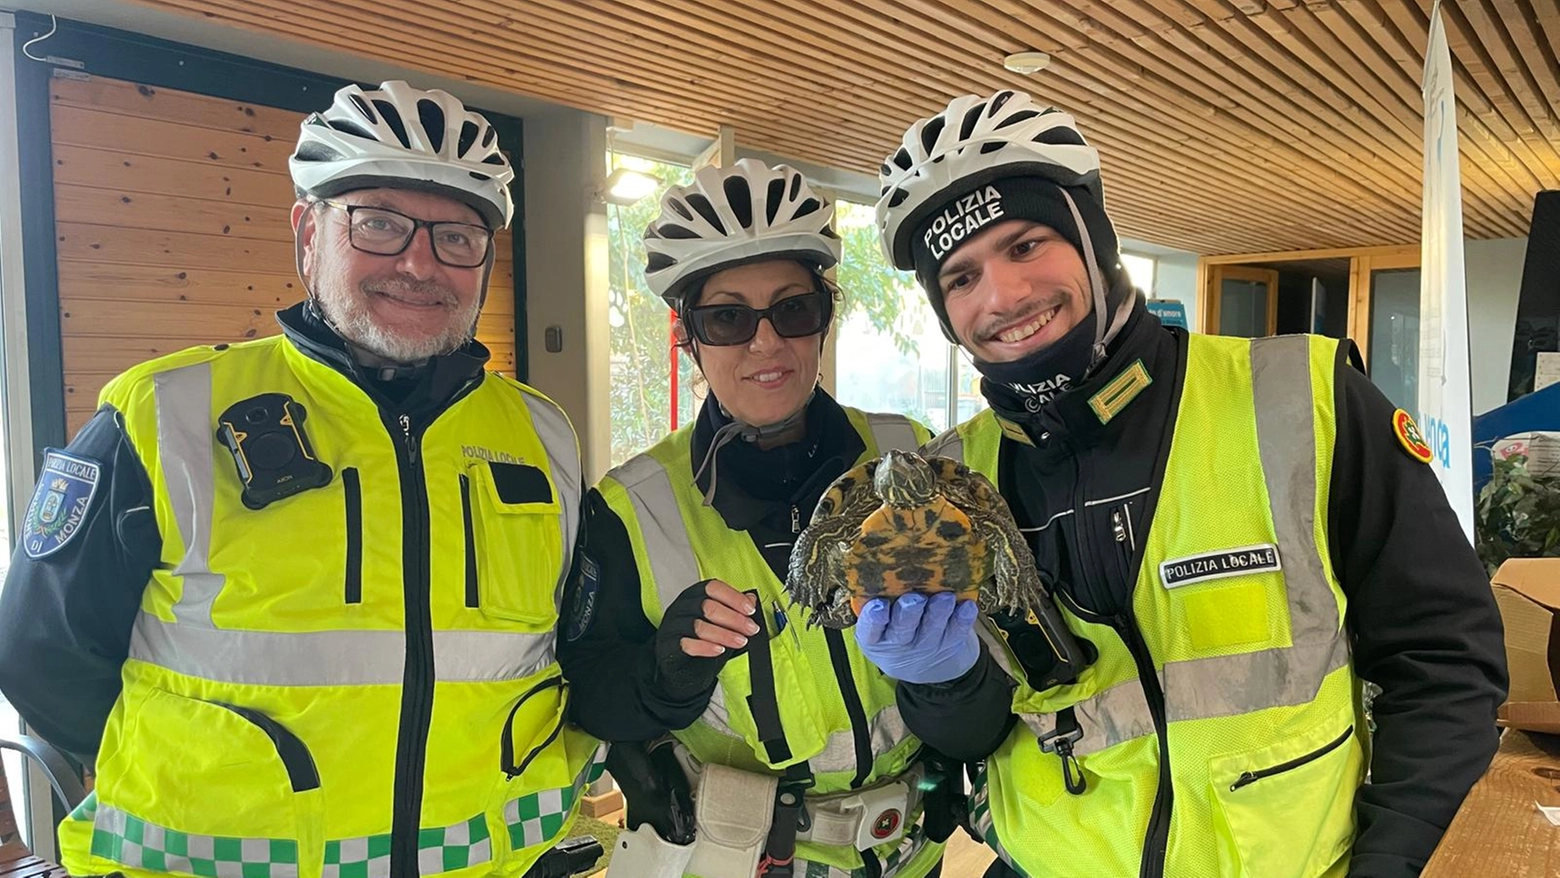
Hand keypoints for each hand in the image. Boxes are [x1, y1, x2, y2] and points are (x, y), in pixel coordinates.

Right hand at [653, 580, 759, 699]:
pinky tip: (720, 650)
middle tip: (751, 629)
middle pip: (708, 607)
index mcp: (694, 594)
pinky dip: (706, 647)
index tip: (750, 609)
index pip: (713, 588)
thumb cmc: (697, 635)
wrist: (675, 661)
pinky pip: (688, 644)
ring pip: (699, 626)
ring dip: (724, 634)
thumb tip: (751, 599)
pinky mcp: (669, 643)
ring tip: (741, 641)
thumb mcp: (718, 619)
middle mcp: (682, 606)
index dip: (733, 597)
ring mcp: (673, 624)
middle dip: (734, 619)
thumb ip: (733, 608)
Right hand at [855, 592, 979, 684]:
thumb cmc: (894, 624)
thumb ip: (879, 596)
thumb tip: (884, 562)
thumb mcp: (879, 620)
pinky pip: (957, 633)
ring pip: (931, 630)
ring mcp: (925, 647)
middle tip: (915, 599)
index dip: (874, 618)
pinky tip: (967, 606)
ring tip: (945, 597)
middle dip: (908, 613)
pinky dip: (962, 619)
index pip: (869, 630)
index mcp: (874, 637)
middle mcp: (898, 645)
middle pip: (901, 630)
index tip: (879, 604)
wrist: (923, 661)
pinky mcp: (950, 645)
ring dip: (938, 613)